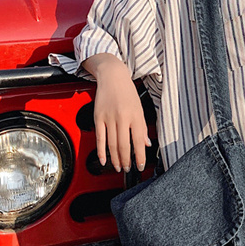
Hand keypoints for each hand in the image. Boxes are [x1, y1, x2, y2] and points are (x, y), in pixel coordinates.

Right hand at [82, 53, 150, 172]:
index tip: (141, 166)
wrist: (113, 76)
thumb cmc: (127, 92)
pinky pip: (99, 138)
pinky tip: (104, 160)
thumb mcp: (140, 108)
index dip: (140, 157)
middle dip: (126, 161)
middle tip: (127, 169)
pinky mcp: (98, 117)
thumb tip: (146, 144)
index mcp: (135, 116)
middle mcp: (123, 117)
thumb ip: (142, 128)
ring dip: (115, 159)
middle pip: (124, 145)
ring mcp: (109, 118)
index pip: (138, 142)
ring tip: (118, 167)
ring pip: (111, 144)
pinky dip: (101, 151)